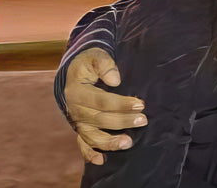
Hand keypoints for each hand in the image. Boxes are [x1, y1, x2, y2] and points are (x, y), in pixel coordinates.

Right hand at [65, 47, 147, 164]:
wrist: (73, 75)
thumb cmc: (88, 64)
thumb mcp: (94, 56)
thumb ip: (104, 63)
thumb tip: (115, 80)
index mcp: (77, 92)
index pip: (102, 100)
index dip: (121, 104)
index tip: (140, 104)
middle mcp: (76, 110)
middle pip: (101, 120)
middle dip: (124, 121)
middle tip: (143, 120)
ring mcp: (78, 123)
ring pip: (93, 137)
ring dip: (111, 142)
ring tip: (129, 143)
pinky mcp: (81, 130)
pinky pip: (83, 145)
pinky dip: (90, 155)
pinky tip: (101, 161)